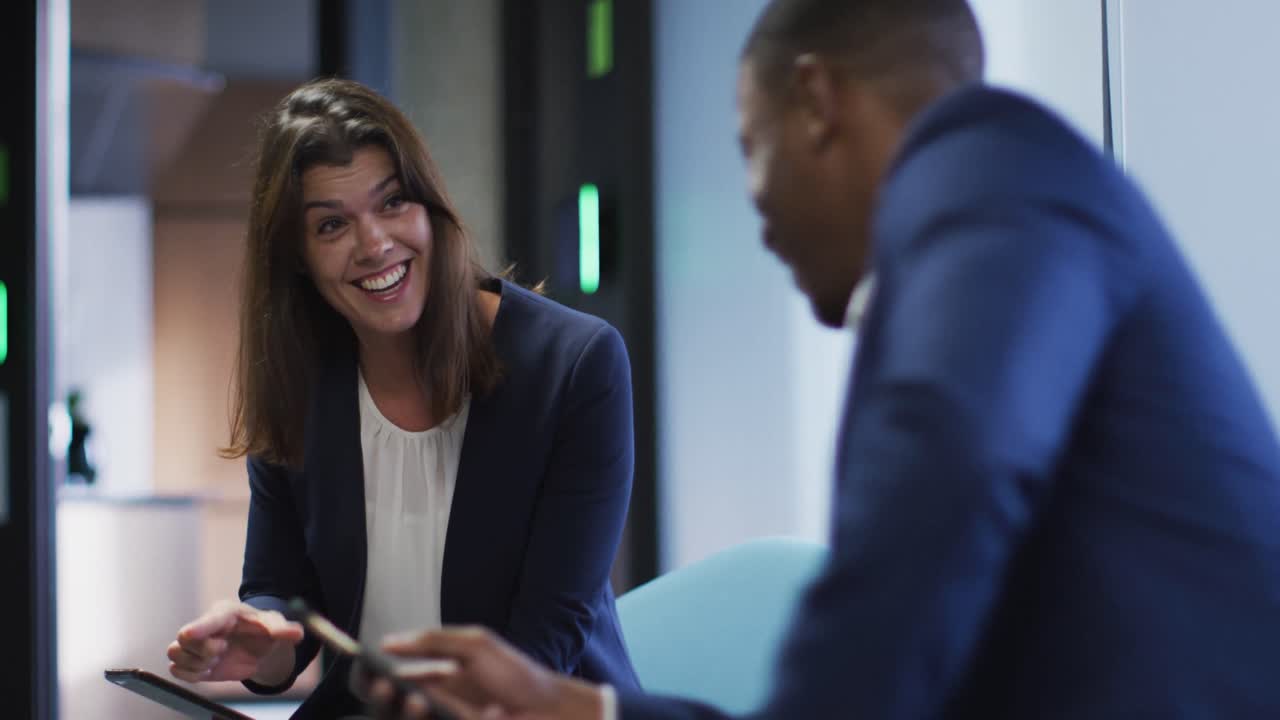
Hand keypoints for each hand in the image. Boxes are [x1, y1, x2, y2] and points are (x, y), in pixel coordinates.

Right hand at [167, 600, 303, 684]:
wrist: (259, 647)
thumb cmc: (263, 630)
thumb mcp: (275, 625)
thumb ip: (283, 629)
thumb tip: (297, 634)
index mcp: (224, 613)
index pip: (208, 620)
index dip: (199, 627)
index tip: (190, 634)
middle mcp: (204, 627)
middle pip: (185, 640)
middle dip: (203, 651)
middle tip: (223, 650)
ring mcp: (195, 645)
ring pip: (176, 654)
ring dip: (195, 663)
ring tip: (216, 660)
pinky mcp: (192, 663)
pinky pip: (177, 671)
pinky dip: (190, 675)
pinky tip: (208, 670)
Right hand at [366, 626, 604, 719]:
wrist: (549, 708)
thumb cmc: (516, 675)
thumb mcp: (474, 647)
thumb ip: (434, 642)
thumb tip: (388, 642)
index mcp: (436, 676)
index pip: (392, 678)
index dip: (373, 677)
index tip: (364, 669)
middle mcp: (436, 702)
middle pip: (393, 705)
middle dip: (384, 697)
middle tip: (387, 687)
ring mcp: (445, 718)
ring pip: (411, 717)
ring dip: (409, 712)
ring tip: (417, 701)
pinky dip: (439, 715)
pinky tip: (480, 710)